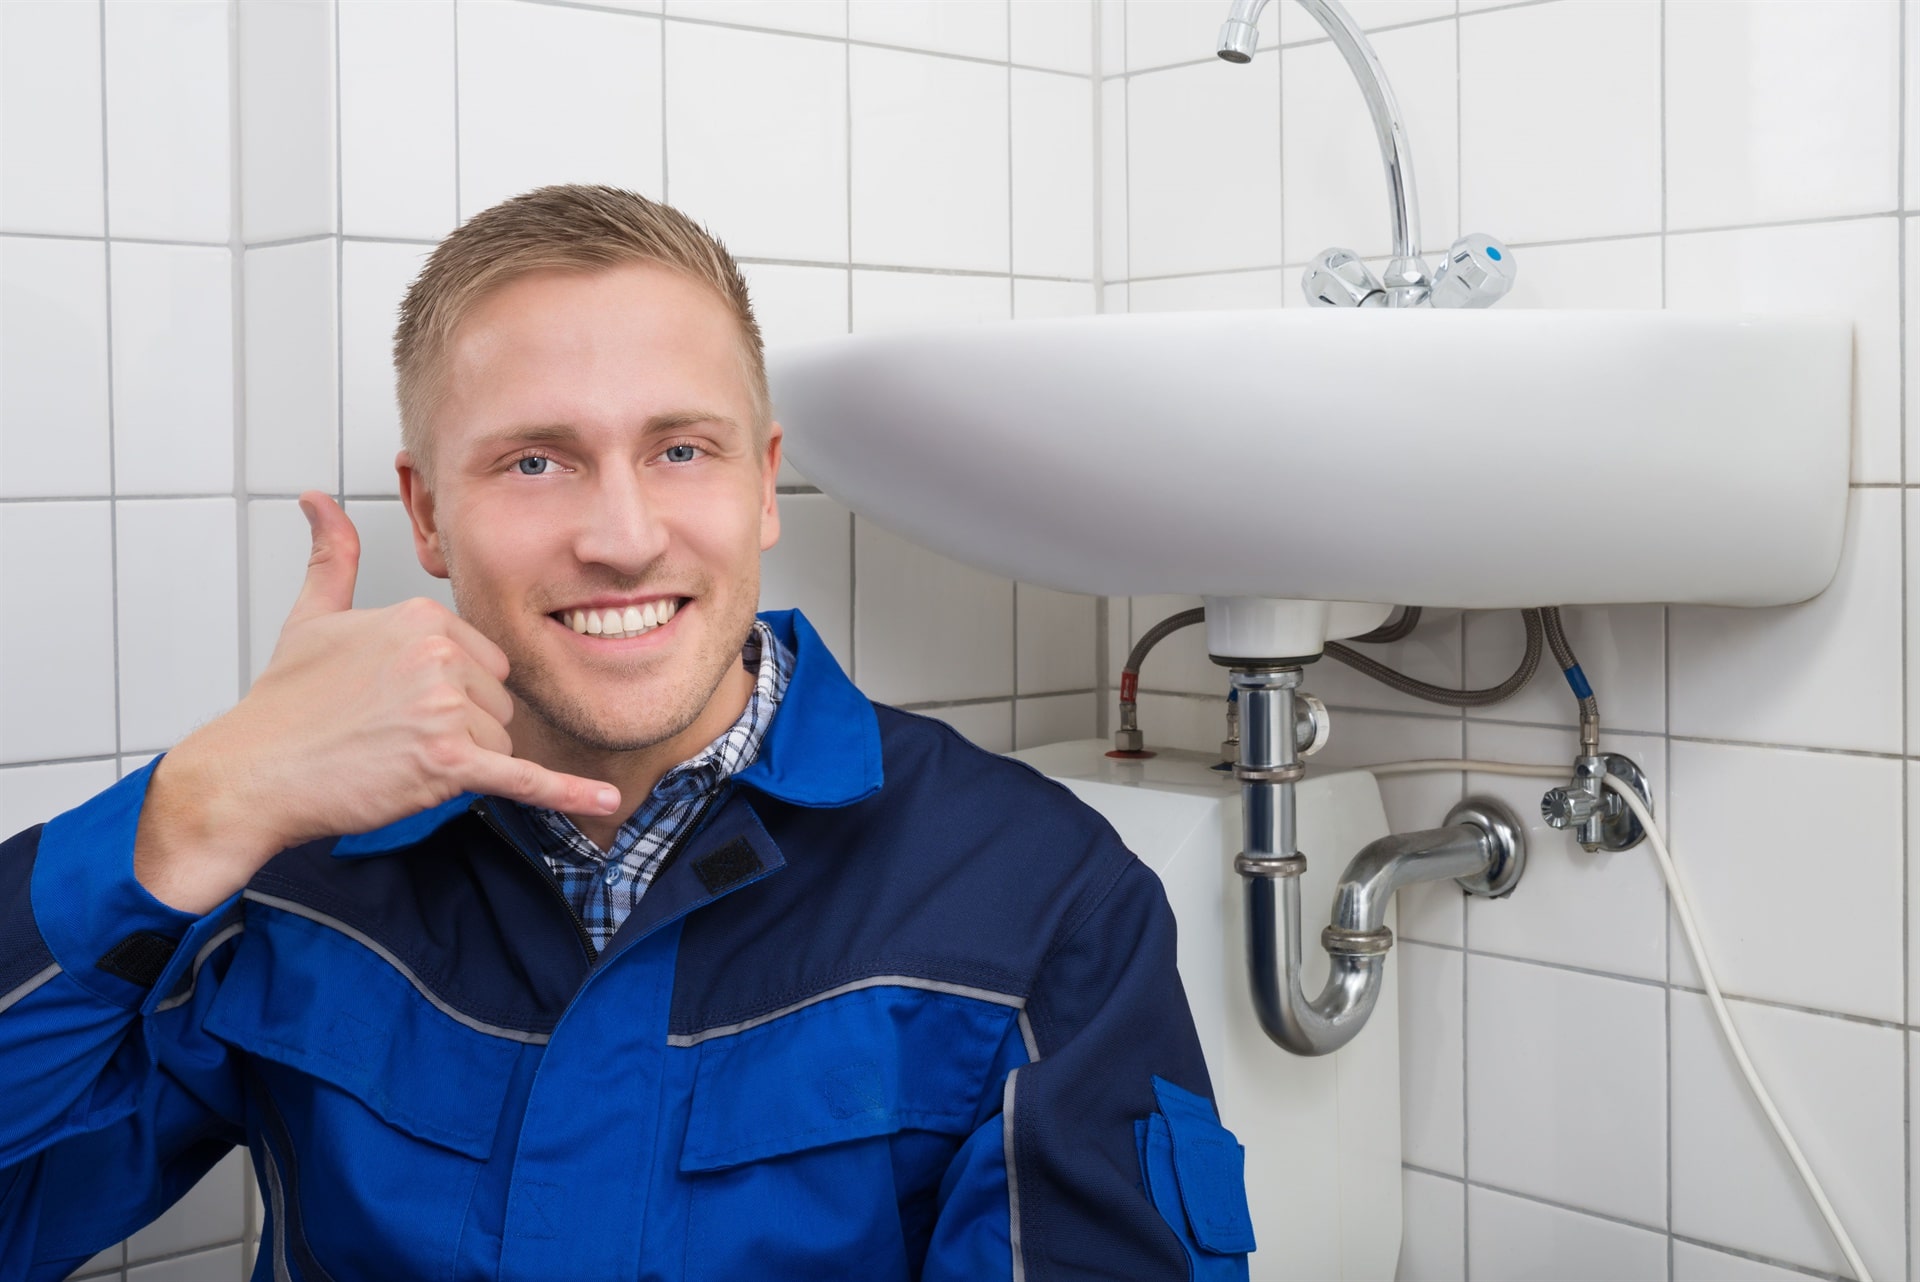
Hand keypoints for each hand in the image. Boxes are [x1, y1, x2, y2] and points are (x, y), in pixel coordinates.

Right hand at [133, 491, 620, 912]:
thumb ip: (331, 555)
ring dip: (458, 762)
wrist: (252, 774)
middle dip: (458, 728)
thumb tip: (317, 501)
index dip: (450, 692)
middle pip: (497, 703)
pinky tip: (608, 804)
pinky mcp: (448, 761)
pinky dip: (566, 795)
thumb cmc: (283, 706)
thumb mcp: (311, 617)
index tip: (397, 702)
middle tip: (391, 734)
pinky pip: (523, 778)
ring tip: (394, 756)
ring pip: (498, 744)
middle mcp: (439, 654)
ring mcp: (445, 707)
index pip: (486, 662)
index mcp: (422, 617)